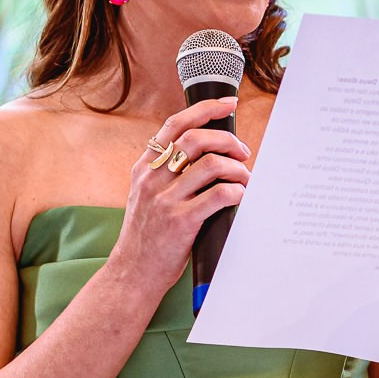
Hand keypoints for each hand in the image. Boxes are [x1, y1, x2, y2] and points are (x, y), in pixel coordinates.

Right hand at [109, 98, 251, 293]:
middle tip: (243, 153)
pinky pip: (219, 195)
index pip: (175, 125)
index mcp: (144, 168)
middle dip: (228, 140)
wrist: (133, 273)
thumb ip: (165, 174)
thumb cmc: (147, 235)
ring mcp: (165, 200)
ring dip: (237, 169)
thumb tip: (206, 152)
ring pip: (212, 165)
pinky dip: (237, 192)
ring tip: (245, 179)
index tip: (228, 104)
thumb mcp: (145, 196)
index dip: (204, 109)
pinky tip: (241, 198)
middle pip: (196, 138)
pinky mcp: (181, 221)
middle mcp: (152, 179)